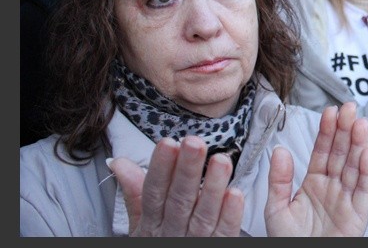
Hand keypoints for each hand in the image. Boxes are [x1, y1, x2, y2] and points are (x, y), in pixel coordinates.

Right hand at [110, 136, 243, 235]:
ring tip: (221, 160)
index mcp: (153, 222)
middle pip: (179, 199)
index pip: (154, 192)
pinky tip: (235, 194)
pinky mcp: (217, 247)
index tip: (168, 143)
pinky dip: (230, 214)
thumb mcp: (142, 223)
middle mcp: (173, 231)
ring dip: (212, 187)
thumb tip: (119, 162)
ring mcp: (195, 241)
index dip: (160, 168)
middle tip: (194, 143)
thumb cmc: (161, 242)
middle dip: (187, 170)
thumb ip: (136, 193)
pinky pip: (224, 232)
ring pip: (204, 213)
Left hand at [265, 102, 367, 236]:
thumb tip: (280, 150)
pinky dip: (367, 171)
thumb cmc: (289, 242)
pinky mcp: (357, 214)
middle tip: (348, 107)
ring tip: (360, 123)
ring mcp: (346, 199)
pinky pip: (364, 189)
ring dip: (358, 144)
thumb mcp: (276, 210)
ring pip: (354, 166)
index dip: (326, 132)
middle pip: (341, 153)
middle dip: (345, 130)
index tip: (329, 112)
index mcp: (313, 183)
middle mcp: (332, 187)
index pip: (321, 151)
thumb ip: (278, 180)